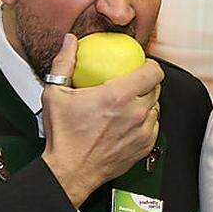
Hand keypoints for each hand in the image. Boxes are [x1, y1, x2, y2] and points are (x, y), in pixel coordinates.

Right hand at [41, 34, 162, 206]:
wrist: (70, 171)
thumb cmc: (63, 135)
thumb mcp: (55, 94)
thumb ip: (64, 62)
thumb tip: (70, 41)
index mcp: (118, 96)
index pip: (153, 72)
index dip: (151, 65)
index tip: (141, 65)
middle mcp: (136, 113)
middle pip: (157, 88)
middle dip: (148, 82)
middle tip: (133, 83)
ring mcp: (143, 131)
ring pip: (156, 108)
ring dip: (147, 103)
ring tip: (130, 102)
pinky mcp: (145, 147)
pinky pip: (153, 127)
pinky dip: (145, 121)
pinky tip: (130, 121)